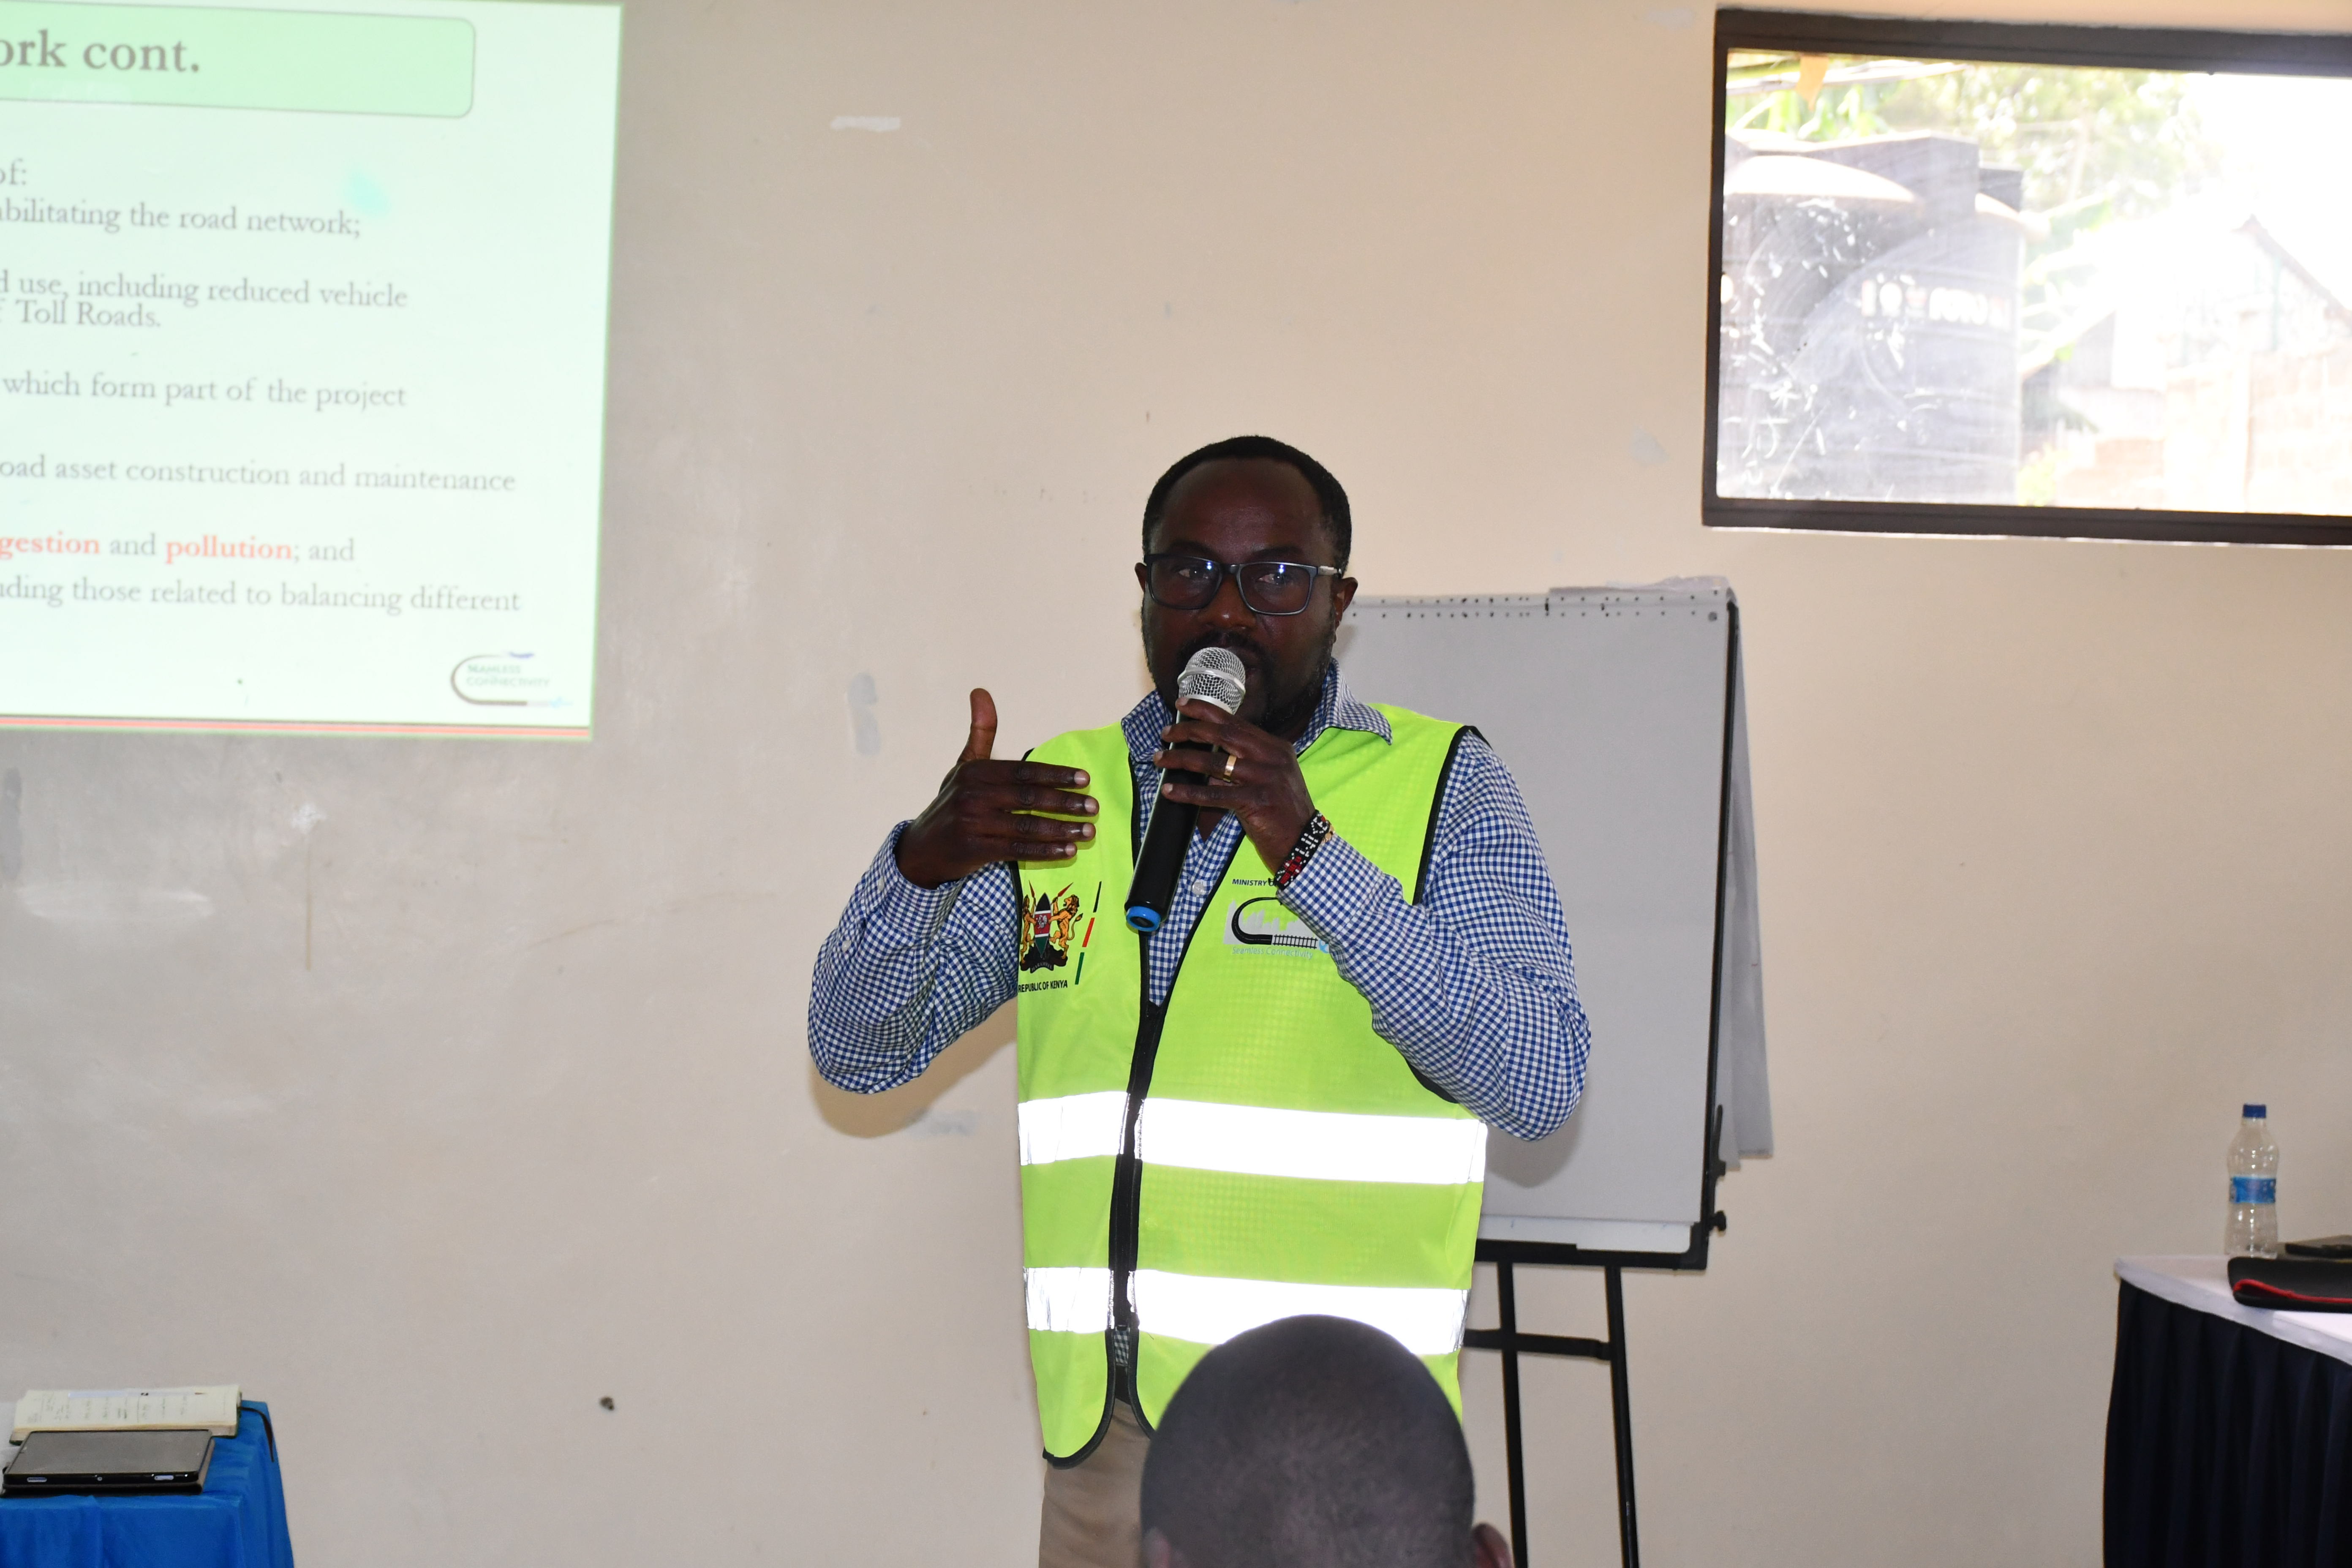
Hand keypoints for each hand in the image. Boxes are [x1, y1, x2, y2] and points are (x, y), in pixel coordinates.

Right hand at [895, 689, 1097, 888]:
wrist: (923, 848)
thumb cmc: (952, 804)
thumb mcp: (964, 766)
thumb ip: (981, 733)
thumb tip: (981, 691)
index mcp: (975, 772)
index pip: (1023, 772)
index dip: (1055, 775)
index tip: (1084, 779)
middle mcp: (972, 795)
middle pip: (1028, 798)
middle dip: (1065, 802)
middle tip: (1093, 806)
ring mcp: (972, 824)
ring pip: (1026, 826)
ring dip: (1061, 829)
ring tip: (1088, 830)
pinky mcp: (974, 850)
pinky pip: (1017, 850)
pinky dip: (1045, 851)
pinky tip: (1067, 850)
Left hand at [1153, 699, 1314, 872]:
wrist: (1304, 842)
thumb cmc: (1282, 812)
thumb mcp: (1270, 777)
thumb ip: (1245, 762)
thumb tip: (1206, 755)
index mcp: (1275, 747)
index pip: (1236, 722)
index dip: (1206, 711)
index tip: (1182, 704)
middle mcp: (1272, 757)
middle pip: (1223, 734)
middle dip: (1189, 730)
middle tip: (1166, 732)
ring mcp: (1265, 778)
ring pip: (1214, 763)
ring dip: (1182, 759)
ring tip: (1161, 759)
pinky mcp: (1256, 801)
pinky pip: (1214, 794)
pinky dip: (1189, 793)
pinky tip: (1170, 791)